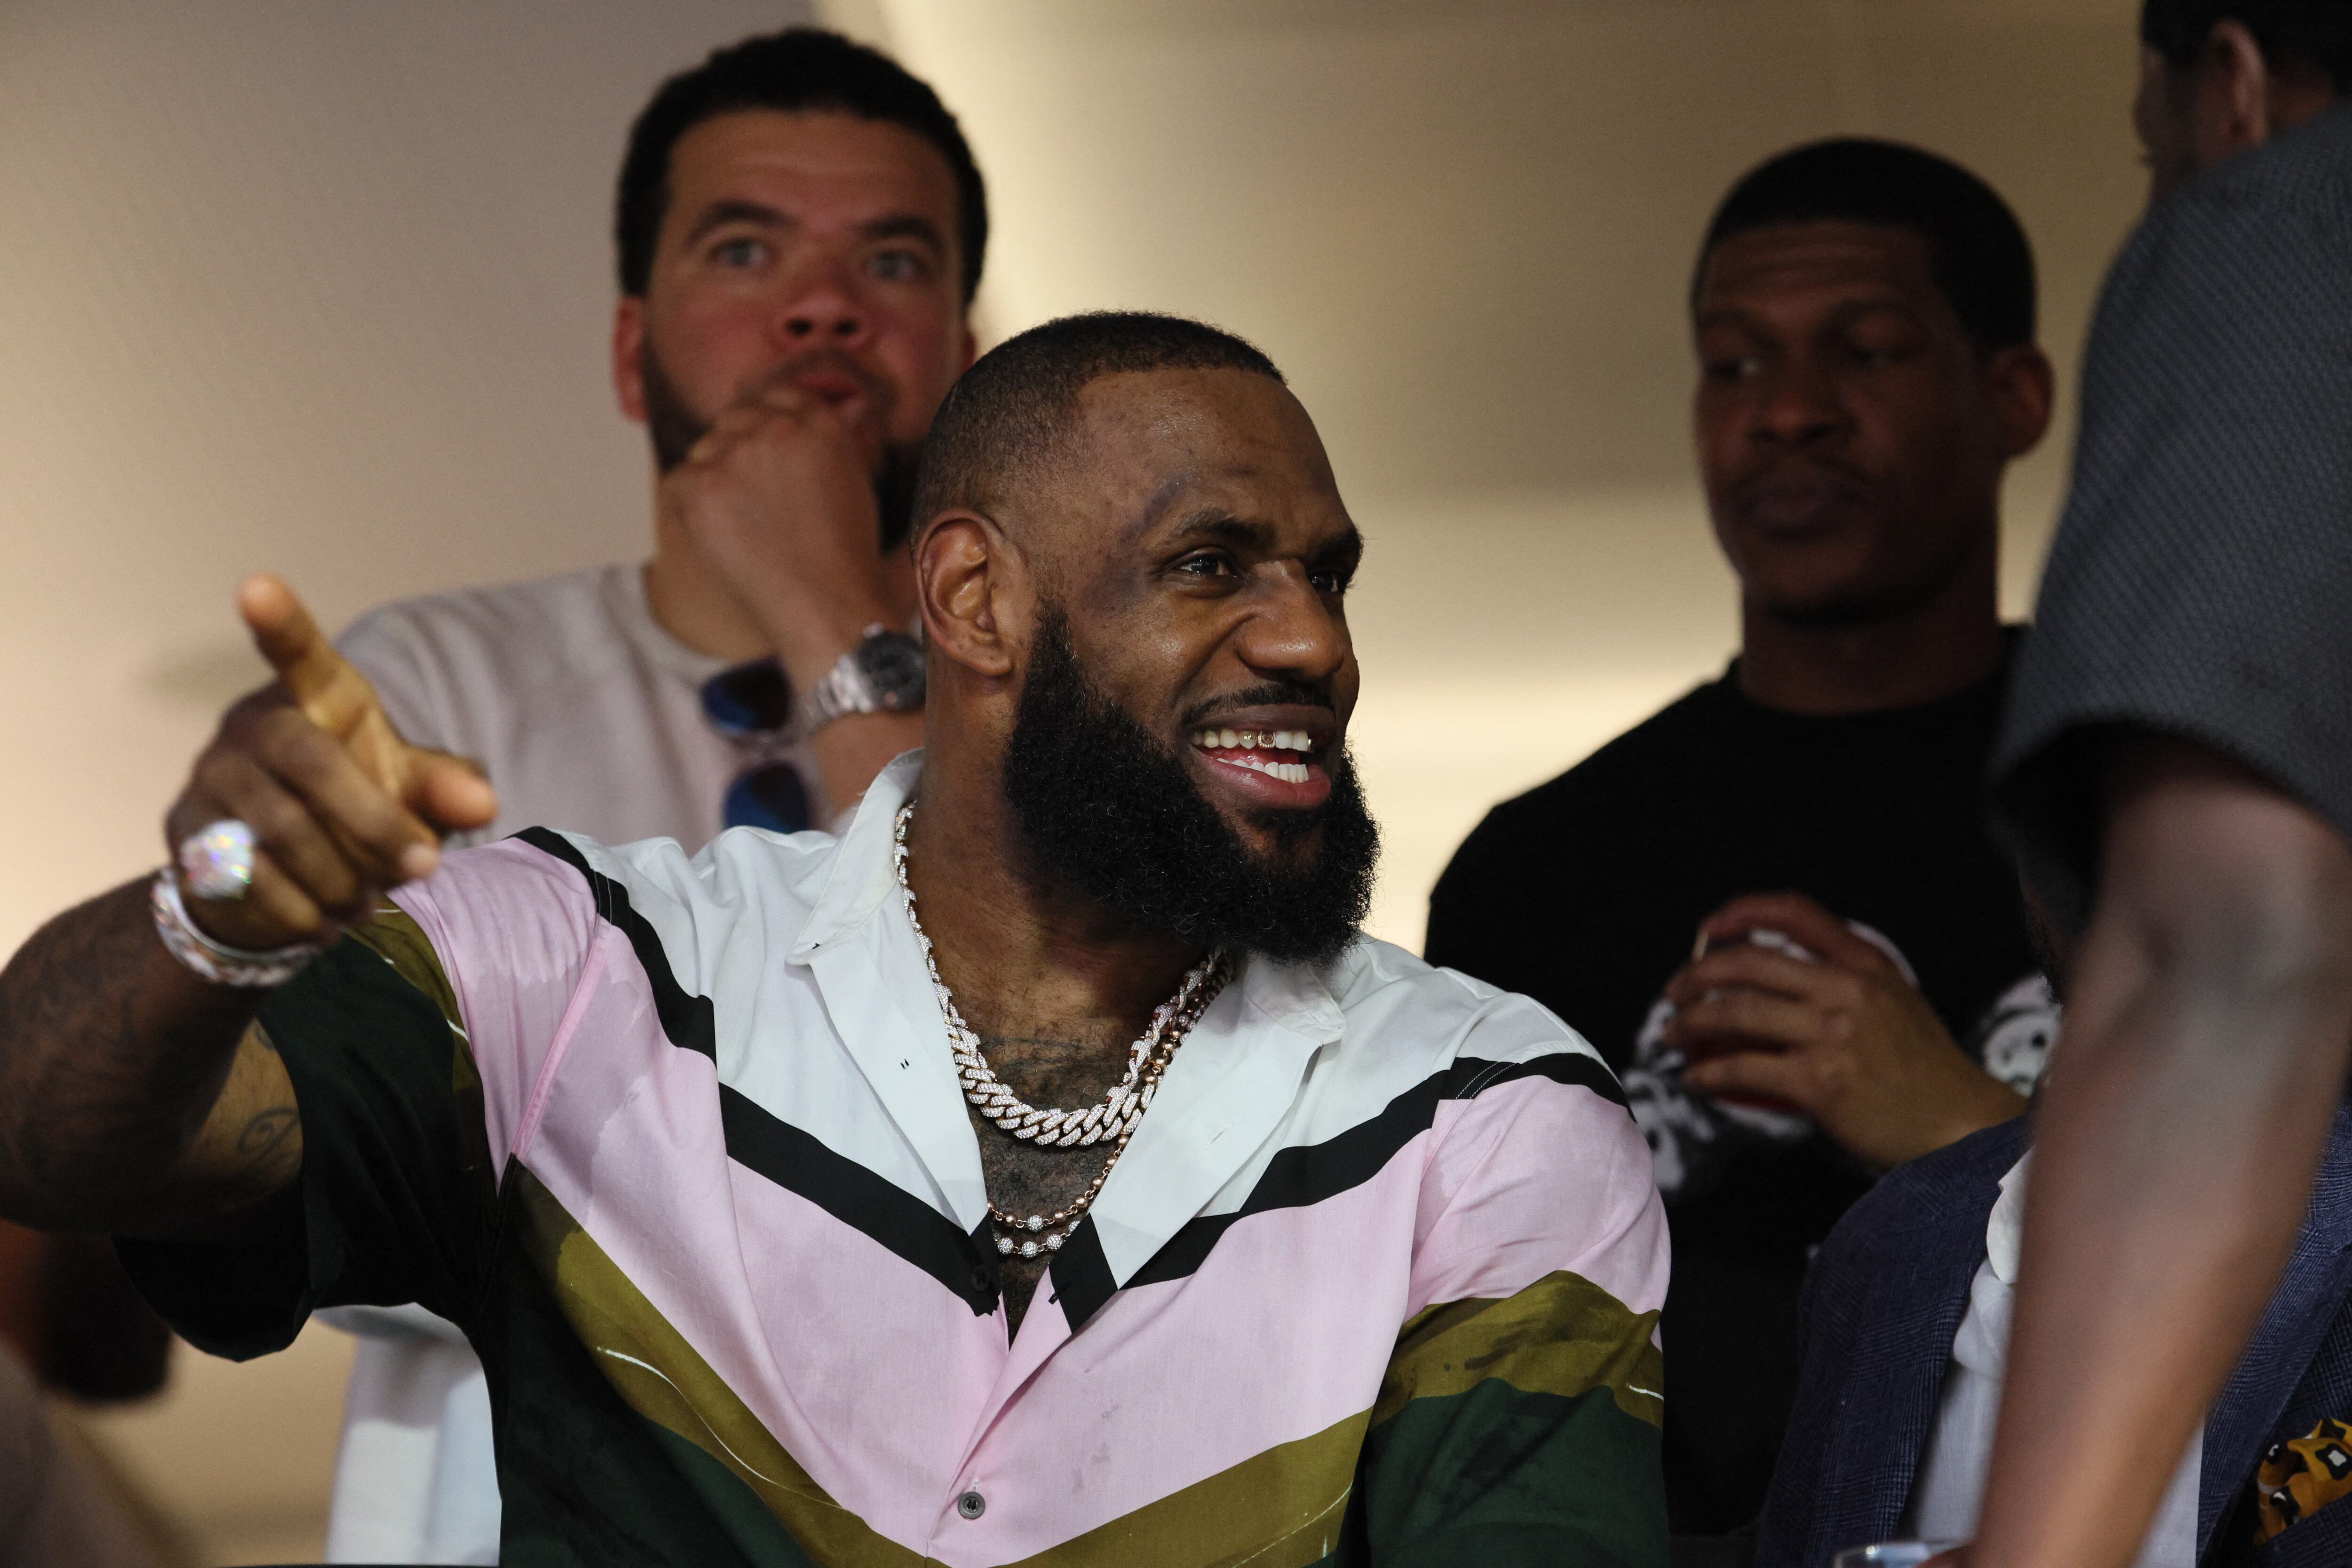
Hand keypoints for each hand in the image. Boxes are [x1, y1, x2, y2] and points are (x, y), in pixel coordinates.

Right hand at [164, 576, 497, 951]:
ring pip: (281, 829)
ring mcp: (212, 777)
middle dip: (374, 824)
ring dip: (341, 878)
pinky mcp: (188, 835)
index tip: (255, 585)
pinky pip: (247, 877)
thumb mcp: (412, 795)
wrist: (282, 880)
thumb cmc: (358, 809)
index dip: (280, 622)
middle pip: (311, 762)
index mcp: (317, 701)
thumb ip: (446, 789)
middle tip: (423, 868)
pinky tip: (321, 919)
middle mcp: (254, 727)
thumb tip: (482, 803)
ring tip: (369, 902)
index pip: (300, 655)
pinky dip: (299, 909)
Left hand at [657, 376, 905, 686]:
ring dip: (715, 477)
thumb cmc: (849, 562)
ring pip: (705, 448)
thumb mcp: (861, 485)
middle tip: (754, 500)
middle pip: (736, 417)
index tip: (768, 453)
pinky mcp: (697, 486)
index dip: (769, 423)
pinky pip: (679, 482)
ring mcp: (733, 454)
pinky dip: (690, 507)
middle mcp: (776, 427)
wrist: (827, 610)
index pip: (779, 394)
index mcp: (821, 423)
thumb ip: (843, 439)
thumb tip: (853, 405)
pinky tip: (721, 537)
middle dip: (740, 449)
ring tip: (743, 525)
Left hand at [1665, 892, 2025, 1169]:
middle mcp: (1847, 989)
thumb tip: (1774, 975)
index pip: (1795, 913)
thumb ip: (1844, 980)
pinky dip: (1709, 1074)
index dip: (1742, 912)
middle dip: (1698, 974)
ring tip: (1672, 1034)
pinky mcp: (1819, 1081)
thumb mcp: (1894, 1001)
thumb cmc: (1923, 1069)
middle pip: (1749, 962)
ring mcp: (1832, 1033)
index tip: (1709, 928)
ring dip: (1692, 1022)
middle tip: (1676, 992)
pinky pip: (1743, 1070)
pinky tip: (1696, 1079)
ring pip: (1737, 1013)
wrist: (1958, 1124)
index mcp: (1865, 963)